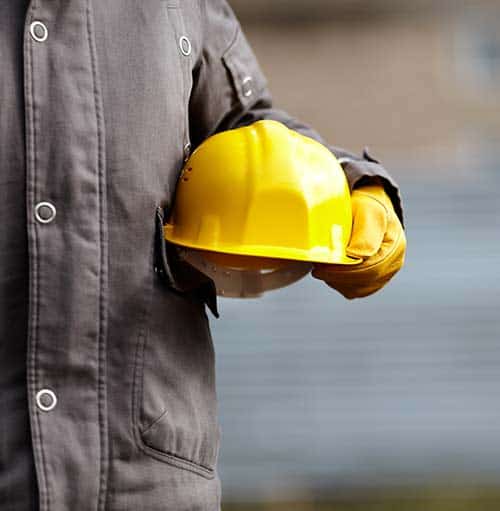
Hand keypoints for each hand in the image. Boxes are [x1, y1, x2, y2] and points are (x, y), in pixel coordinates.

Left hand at [311, 183, 405, 298]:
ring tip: (324, 267)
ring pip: (358, 289)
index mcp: (394, 245)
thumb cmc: (365, 207)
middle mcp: (393, 262)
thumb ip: (364, 233)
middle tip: (318, 269)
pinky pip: (355, 290)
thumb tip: (356, 255)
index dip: (345, 270)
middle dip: (338, 277)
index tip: (323, 266)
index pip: (370, 267)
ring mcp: (385, 273)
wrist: (368, 209)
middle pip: (364, 280)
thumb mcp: (366, 211)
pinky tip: (332, 271)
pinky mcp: (374, 280)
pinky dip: (341, 284)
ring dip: (338, 281)